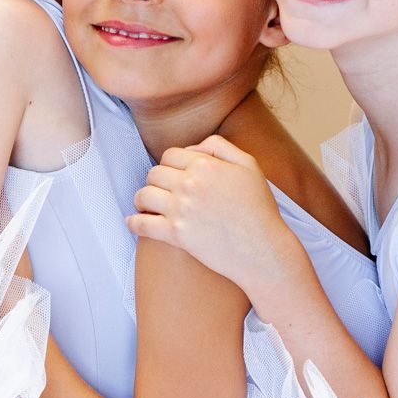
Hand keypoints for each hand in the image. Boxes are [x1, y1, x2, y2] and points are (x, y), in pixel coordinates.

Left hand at [127, 135, 296, 293]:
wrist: (263, 250)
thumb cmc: (259, 209)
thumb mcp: (249, 166)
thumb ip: (220, 147)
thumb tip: (193, 148)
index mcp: (205, 165)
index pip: (170, 155)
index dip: (170, 164)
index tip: (174, 176)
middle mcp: (189, 184)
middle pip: (154, 173)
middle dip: (157, 181)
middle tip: (162, 192)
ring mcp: (180, 209)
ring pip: (143, 195)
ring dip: (143, 200)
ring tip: (148, 206)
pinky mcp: (176, 235)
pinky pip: (142, 224)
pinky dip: (134, 222)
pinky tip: (133, 222)